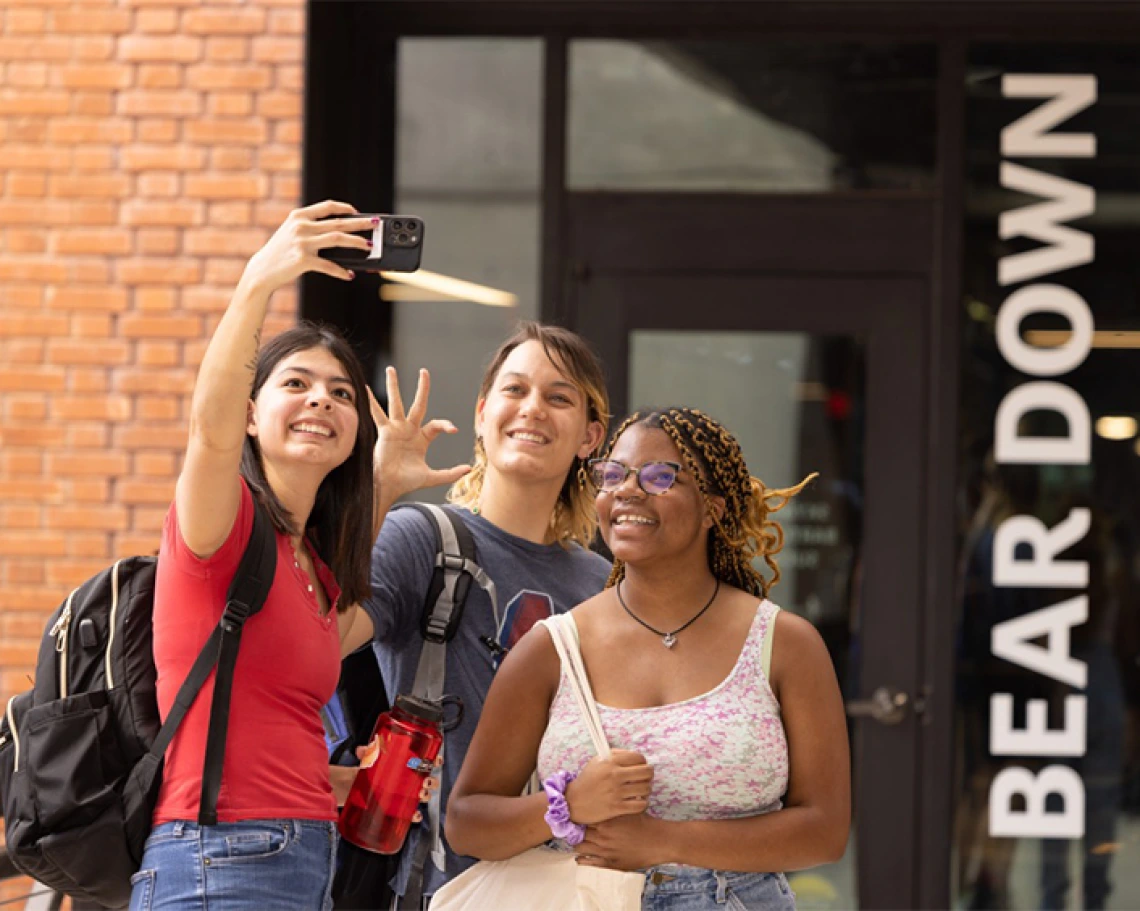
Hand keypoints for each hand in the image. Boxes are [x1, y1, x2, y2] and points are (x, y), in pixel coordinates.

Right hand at [240, 200, 374, 294]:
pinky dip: (341, 271)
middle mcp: (301, 226)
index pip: (327, 206)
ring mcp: (302, 243)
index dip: (344, 208)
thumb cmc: (280, 252)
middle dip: (360, 223)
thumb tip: (340, 231)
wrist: (262, 270)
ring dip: (356, 242)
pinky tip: (349, 274)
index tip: (357, 211)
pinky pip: (329, 265)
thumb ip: (310, 227)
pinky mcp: (303, 260)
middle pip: (338, 222)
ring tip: (368, 246)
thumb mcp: (291, 232)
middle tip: (375, 224)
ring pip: (337, 239)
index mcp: (299, 216)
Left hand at [353, 742, 442, 822]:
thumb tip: (362, 750)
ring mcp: (406, 795)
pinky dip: (416, 816)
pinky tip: (415, 816)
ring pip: (423, 796)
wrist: (357, 787)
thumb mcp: (369, 759)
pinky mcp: (399, 809)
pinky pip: (412, 814)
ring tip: (421, 795)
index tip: (437, 761)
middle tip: (425, 782)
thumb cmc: (369, 771)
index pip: (426, 761)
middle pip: (428, 780)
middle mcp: (410, 780)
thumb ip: (366, 753)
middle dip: (431, 781)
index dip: (435, 760)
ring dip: (426, 796)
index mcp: (407, 765)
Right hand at [370, 366, 470, 504]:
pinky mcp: (384, 432)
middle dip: (422, 388)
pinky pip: (377, 414)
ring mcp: (396, 429)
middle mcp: (409, 429)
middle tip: (424, 372)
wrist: (389, 487)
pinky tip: (364, 389)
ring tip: (391, 369)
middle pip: (418, 404)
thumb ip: (450, 474)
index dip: (445, 424)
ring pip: (396, 403)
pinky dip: (370, 402)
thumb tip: (469, 469)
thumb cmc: (407, 481)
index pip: (436, 424)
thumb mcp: (432, 477)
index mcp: (422, 438)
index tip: (453, 429)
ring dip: (393, 386)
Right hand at [564, 750, 652, 825]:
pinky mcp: (617, 808)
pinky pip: (641, 804)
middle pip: (647, 772)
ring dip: (647, 789)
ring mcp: (616, 792)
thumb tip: (635, 756)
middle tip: (645, 778)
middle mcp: (615, 775)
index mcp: (611, 761)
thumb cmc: (588, 780)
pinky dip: (643, 802)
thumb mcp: (597, 761)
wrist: (574, 802)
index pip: (639, 757)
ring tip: (641, 790)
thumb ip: (616, 755)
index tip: (641, 766)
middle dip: (649, 774)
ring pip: (646, 788)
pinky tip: (637, 801)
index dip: (643, 762)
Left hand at [574, 813, 665, 870]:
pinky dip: (582, 860)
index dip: (578, 818)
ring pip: (581, 848)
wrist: (657, 841)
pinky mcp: (610, 864)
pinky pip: (590, 863)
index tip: (575, 816)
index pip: (582, 819)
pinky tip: (579, 858)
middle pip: (579, 834)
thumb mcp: (626, 810)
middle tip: (572, 830)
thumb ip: (612, 805)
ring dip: (577, 845)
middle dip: (575, 831)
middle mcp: (602, 837)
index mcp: (605, 822)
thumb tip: (602, 796)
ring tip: (575, 843)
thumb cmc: (643, 823)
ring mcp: (605, 852)